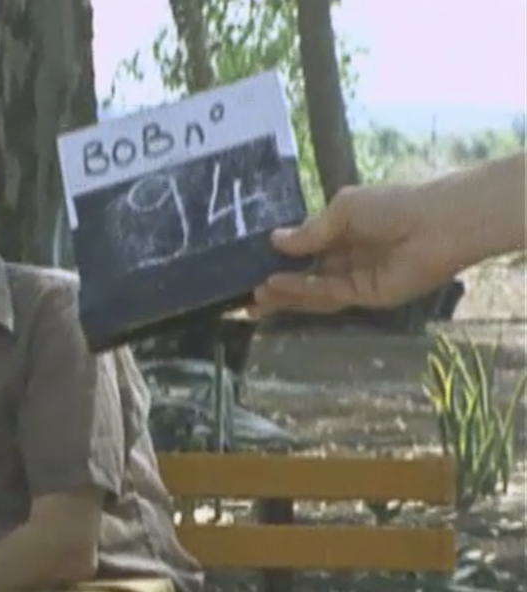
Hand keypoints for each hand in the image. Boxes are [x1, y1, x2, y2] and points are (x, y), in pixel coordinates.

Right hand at [252, 184, 458, 314]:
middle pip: (305, 274)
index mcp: (344, 230)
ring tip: (253, 297)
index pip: (305, 247)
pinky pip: (327, 295)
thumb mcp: (342, 209)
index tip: (250, 262)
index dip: (279, 257)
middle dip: (276, 284)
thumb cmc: (392, 205)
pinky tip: (275, 286)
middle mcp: (346, 256)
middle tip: (243, 293)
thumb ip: (310, 232)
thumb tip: (274, 240)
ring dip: (283, 294)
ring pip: (312, 290)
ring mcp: (355, 279)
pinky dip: (301, 292)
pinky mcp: (364, 296)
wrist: (437, 225)